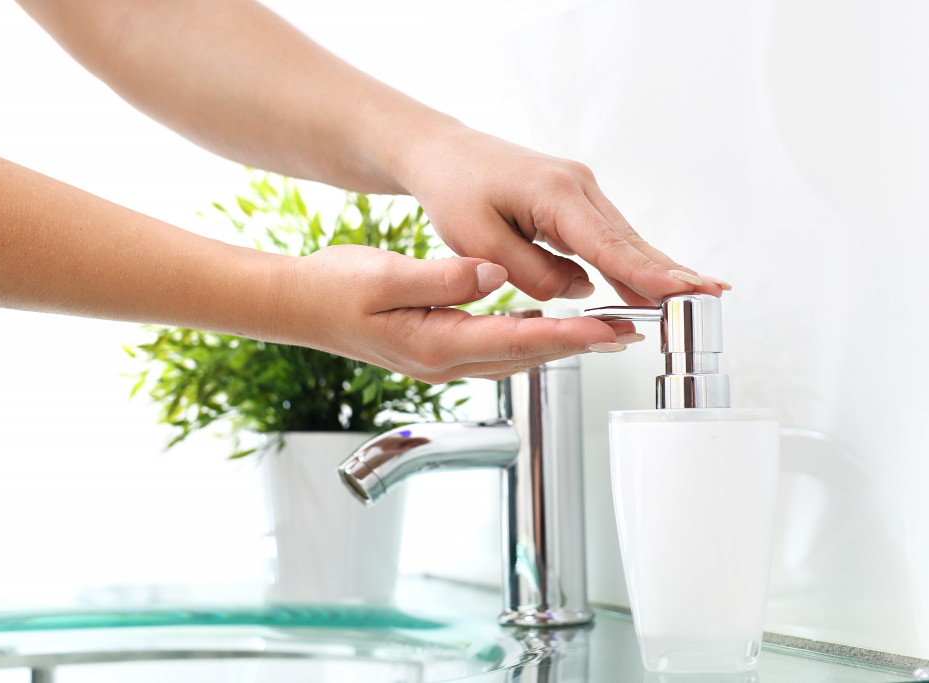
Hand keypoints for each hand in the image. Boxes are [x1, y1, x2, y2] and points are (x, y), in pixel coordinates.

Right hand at [279, 245, 638, 382]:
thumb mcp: (384, 274)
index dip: (568, 335)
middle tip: (629, 334)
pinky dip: (532, 339)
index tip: (610, 330)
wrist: (300, 307)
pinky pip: (498, 348)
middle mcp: (444, 361)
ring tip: (606, 332)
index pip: (516, 339)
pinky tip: (549, 327)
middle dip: (580, 346)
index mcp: (435, 343)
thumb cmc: (334, 288)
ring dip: (562, 345)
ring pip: (516, 355)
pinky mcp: (439, 351)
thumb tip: (493, 275)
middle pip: (526, 355)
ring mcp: (442, 361)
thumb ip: (443, 278)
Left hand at [401, 126, 729, 305]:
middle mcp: (578, 188)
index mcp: (554, 195)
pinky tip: (655, 285)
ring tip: (698, 296)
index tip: (682, 292)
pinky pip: (609, 238)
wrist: (445, 153)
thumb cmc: (455, 191)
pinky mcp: (575, 201)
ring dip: (658, 270)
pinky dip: (631, 262)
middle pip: (631, 241)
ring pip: (625, 240)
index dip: (647, 274)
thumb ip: (532, 273)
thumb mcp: (478, 242)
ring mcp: (581, 191)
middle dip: (672, 271)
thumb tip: (581, 290)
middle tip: (714, 296)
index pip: (608, 245)